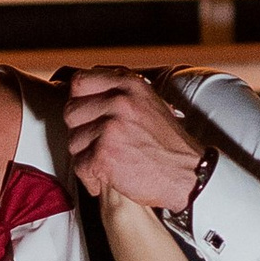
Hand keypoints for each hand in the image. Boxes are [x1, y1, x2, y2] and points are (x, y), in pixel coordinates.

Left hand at [63, 69, 210, 210]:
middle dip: (80, 131)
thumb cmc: (167, 145)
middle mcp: (119, 101)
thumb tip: (84, 91)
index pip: (81, 81)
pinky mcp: (104, 154)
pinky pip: (80, 165)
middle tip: (97, 144)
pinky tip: (106, 179)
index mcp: (129, 85)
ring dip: (86, 156)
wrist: (188, 175)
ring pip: (74, 140)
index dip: (79, 100)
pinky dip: (91, 178)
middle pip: (71, 111)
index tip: (86, 115)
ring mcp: (110, 127)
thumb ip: (119, 94)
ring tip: (108, 162)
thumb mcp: (148, 104)